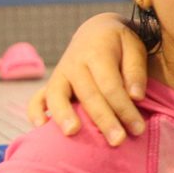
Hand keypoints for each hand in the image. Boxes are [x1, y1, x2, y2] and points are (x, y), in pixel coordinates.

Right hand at [26, 14, 148, 145]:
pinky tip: (40, 127)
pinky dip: (35, 111)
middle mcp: (74, 63)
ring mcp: (60, 73)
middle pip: (88, 95)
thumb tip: (136, 96)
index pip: (110, 85)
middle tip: (118, 141)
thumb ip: (135, 70)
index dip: (124, 108)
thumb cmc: (120, 43)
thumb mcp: (134, 46)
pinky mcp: (52, 83)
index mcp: (97, 52)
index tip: (138, 128)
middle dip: (103, 120)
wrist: (96, 31)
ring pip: (58, 95)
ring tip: (72, 133)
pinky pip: (38, 97)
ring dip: (64, 115)